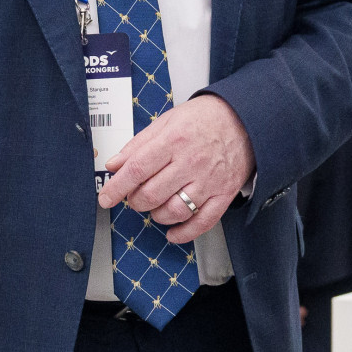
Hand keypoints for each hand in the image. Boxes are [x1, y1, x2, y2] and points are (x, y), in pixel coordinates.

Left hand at [98, 94, 254, 243]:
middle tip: (135, 196)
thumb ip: (138, 144)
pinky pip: (202, 222)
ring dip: (156, 215)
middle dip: (135, 201)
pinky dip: (183, 233)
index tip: (105, 198)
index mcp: (174, 140)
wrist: (246, 119)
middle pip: (152, 194)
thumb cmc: (205, 118)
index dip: (116, 187)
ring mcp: (209, 181)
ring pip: (173, 211)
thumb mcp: (167, 121)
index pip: (137, 169)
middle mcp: (191, 162)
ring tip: (155, 206)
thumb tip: (114, 164)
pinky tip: (172, 232)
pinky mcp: (224, 194)